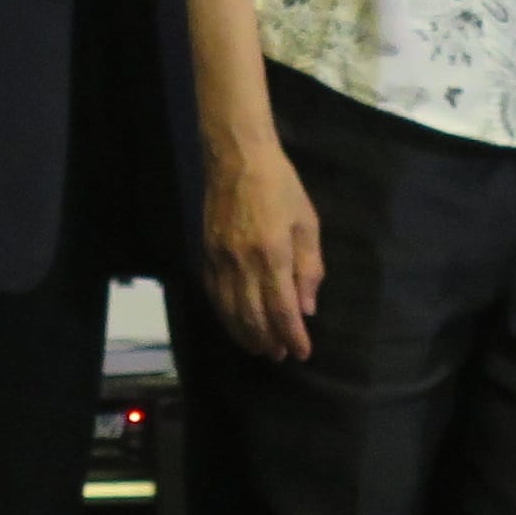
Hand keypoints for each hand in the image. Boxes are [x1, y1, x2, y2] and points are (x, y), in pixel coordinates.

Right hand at [203, 142, 324, 361]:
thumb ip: (309, 268)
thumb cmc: (281, 187)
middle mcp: (242, 263)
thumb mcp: (307, 223)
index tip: (303, 352)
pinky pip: (214, 297)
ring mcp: (219, 260)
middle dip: (269, 340)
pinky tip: (237, 326)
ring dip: (246, 335)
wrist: (237, 159)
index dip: (293, 334)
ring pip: (230, 312)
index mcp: (272, 254)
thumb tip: (307, 308)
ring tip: (262, 348)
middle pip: (253, 316)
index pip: (282, 308)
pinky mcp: (206, 255)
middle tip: (282, 355)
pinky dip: (226, 317)